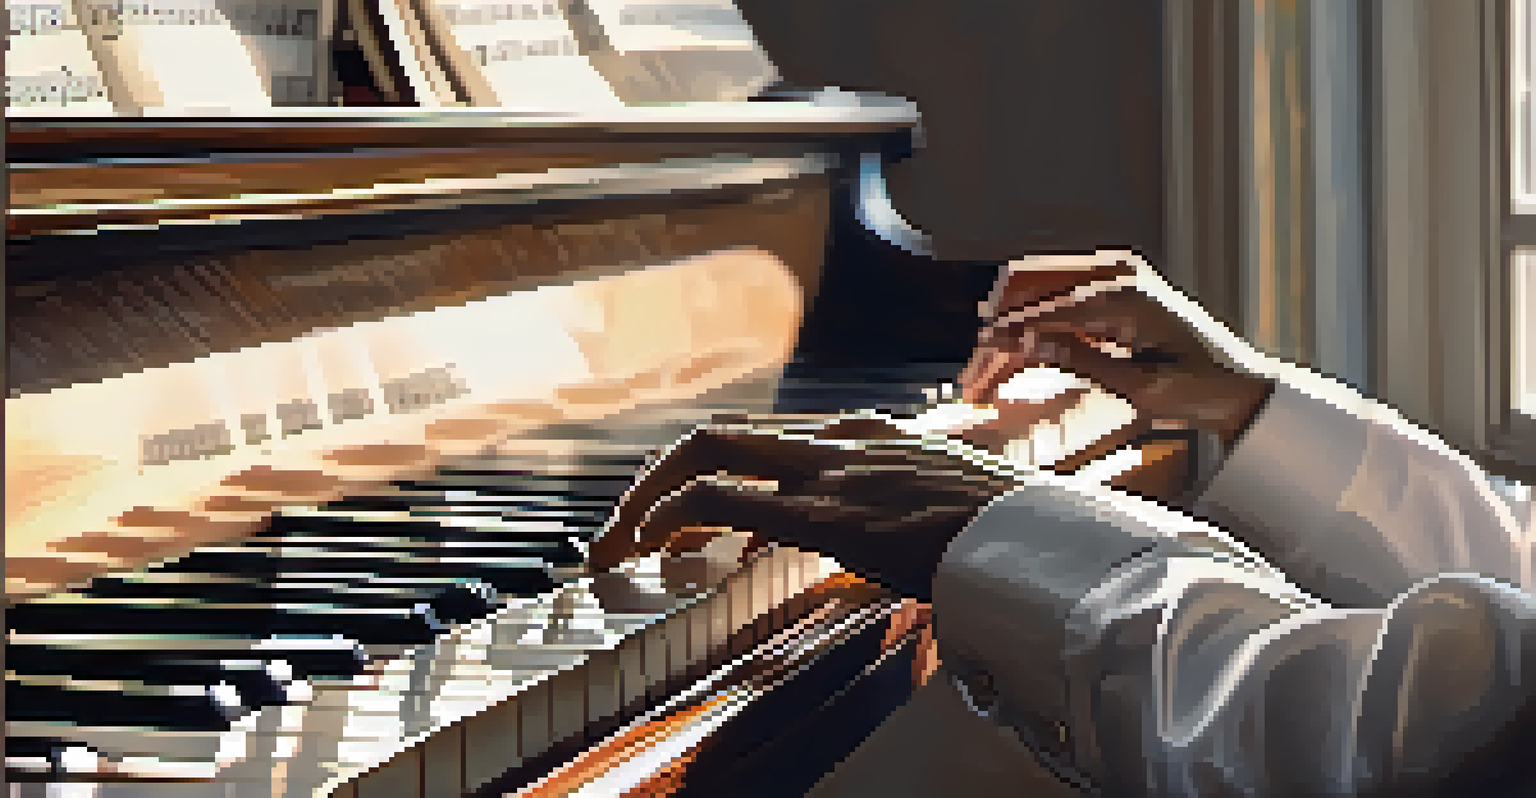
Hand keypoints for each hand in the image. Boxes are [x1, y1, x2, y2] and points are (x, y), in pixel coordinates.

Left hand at [586, 415, 1019, 600]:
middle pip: (714, 438)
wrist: (1034, 538)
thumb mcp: (920, 498)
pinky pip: (724, 500)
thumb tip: (810, 531)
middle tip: (622, 527)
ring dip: (648, 501)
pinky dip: (671, 518)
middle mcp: (831, 439)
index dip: (698, 472)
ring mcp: (826, 471)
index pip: (752, 440)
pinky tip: (653, 547)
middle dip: (653, 481)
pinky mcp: (825, 512)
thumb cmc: (989, 530)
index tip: (671, 512)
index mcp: (855, 434)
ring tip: (620, 544)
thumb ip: (863, 503)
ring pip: (703, 455)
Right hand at [955, 253, 1273, 498]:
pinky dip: (1030, 329)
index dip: (1004, 339)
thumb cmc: (1200, 388)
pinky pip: (1056, 301)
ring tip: (984, 376)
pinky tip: (1014, 361)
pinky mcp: (1112, 295)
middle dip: (996, 333)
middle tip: (974, 379)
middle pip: (1030, 288)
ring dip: (1007, 331)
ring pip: (1037, 293)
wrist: (1240, 388)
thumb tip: (1024, 343)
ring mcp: (1114, 280)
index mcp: (1125, 294)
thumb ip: (1079, 360)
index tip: (975, 366)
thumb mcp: (1139, 386)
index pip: (1044, 310)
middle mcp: (1116, 275)